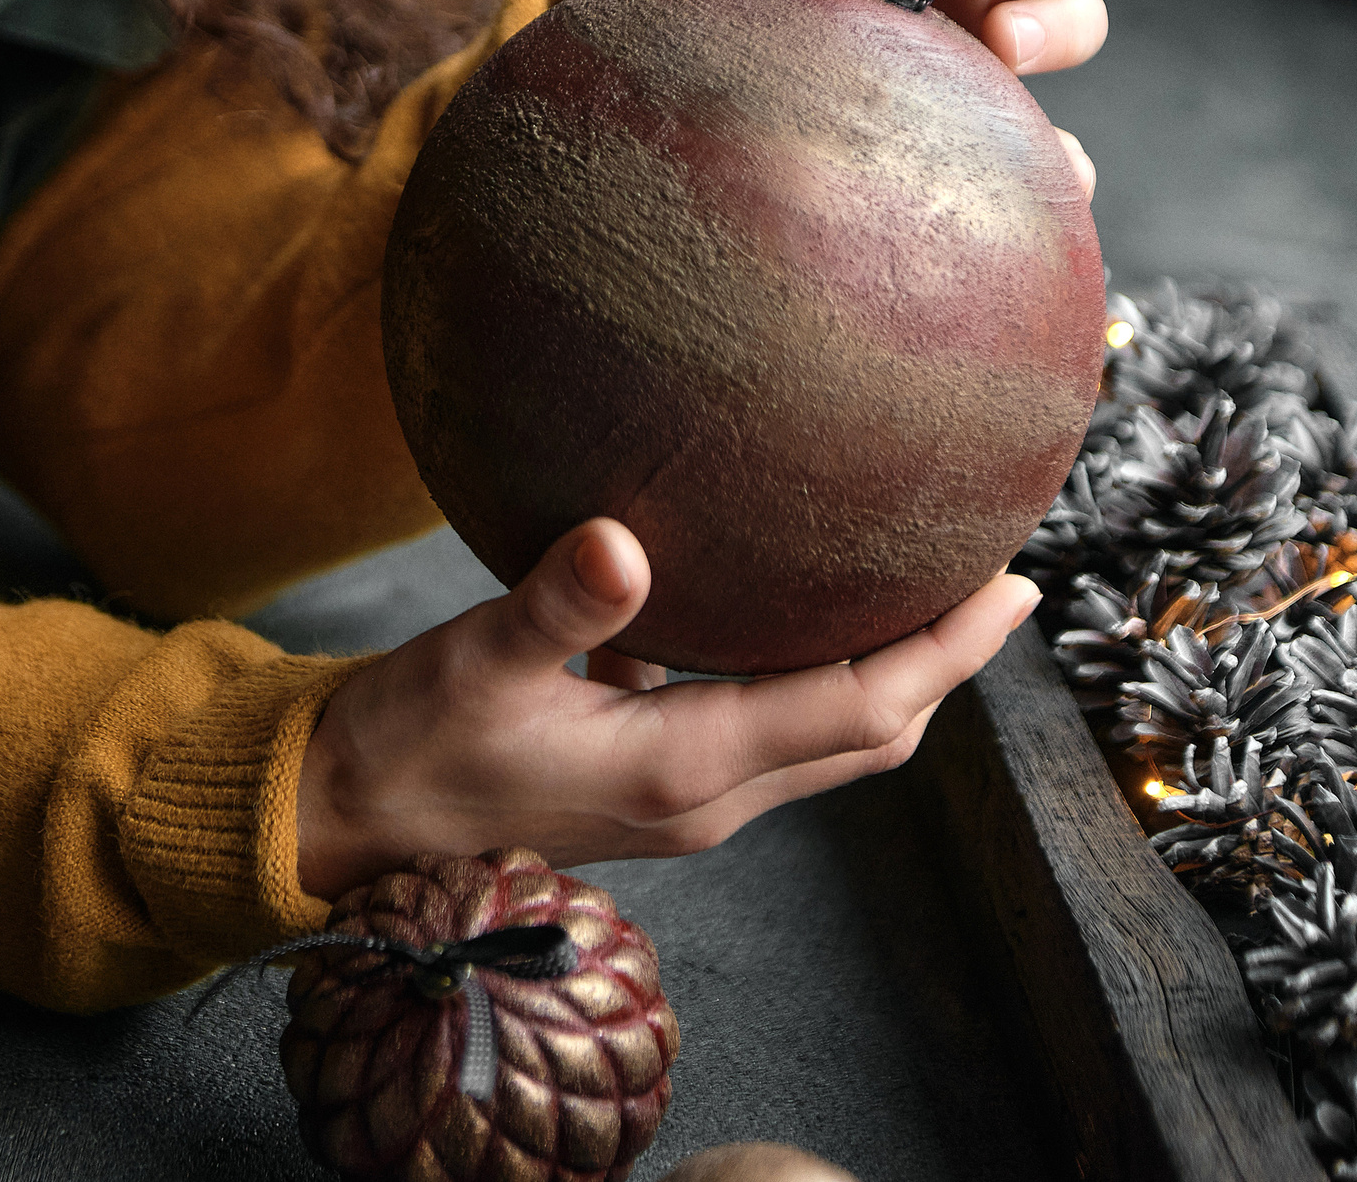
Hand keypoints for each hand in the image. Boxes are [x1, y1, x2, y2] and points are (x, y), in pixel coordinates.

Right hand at [294, 517, 1041, 898]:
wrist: (345, 818)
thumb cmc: (405, 743)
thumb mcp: (473, 661)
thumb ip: (554, 604)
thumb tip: (620, 538)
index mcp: (681, 768)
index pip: (859, 708)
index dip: (944, 651)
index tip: (1010, 585)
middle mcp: (703, 797)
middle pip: (868, 734)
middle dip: (941, 663)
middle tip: (998, 579)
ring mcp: (681, 802)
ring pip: (822, 740)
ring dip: (882, 674)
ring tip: (915, 589)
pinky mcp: (650, 787)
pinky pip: (762, 731)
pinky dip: (802, 677)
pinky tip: (778, 603)